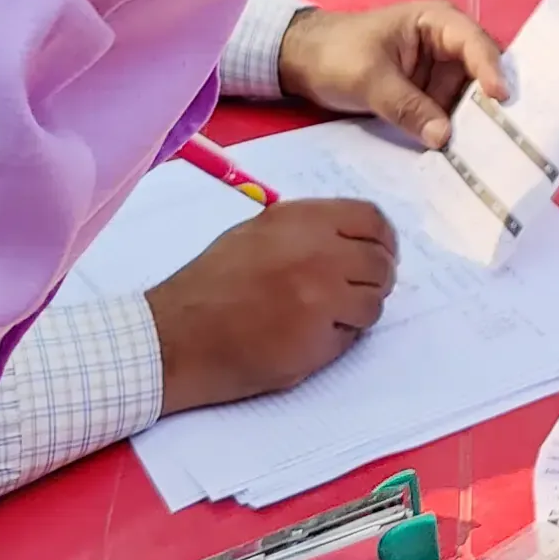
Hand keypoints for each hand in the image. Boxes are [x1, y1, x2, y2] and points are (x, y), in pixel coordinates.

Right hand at [149, 201, 395, 411]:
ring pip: (374, 303)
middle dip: (375, 279)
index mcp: (303, 219)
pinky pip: (352, 336)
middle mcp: (320, 252)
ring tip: (324, 318)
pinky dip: (339, 339)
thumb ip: (308, 229)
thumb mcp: (258, 233)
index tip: (381, 254)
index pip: (373, 220)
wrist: (175, 338)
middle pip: (381, 263)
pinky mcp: (318, 340)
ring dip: (358, 311)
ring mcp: (322, 297)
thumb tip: (354, 240)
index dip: (383, 240)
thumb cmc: (210, 284)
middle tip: (353, 292)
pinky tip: (306, 338)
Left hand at [277, 0, 506, 145]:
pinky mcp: (427, 94)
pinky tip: (463, 152)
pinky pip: (447, 112)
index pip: (473, 43)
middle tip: (507, 132)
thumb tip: (444, 138)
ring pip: (467, 97)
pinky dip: (452, 129)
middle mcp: (445, 44)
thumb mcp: (369, 79)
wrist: (300, 63)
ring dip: (472, 121)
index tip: (502, 100)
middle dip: (488, 101)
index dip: (491, 70)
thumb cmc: (335, 54)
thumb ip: (406, 106)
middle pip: (479, 71)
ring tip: (487, 150)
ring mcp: (438, 70)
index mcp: (435, 21)